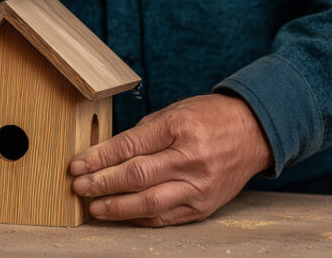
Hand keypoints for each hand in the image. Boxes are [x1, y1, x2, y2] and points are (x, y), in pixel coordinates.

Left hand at [69, 94, 272, 226]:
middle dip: (101, 183)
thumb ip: (143, 134)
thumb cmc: (210, 118)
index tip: (77, 165)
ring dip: (116, 207)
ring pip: (149, 202)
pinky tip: (121, 215)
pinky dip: (139, 218)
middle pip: (136, 176)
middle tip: (79, 187)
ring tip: (94, 207)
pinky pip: (165, 217)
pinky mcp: (204, 206)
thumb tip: (105, 155)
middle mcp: (191, 158)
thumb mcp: (175, 112)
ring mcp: (199, 185)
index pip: (130, 146)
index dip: (98, 158)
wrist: (254, 133)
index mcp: (180, 128)